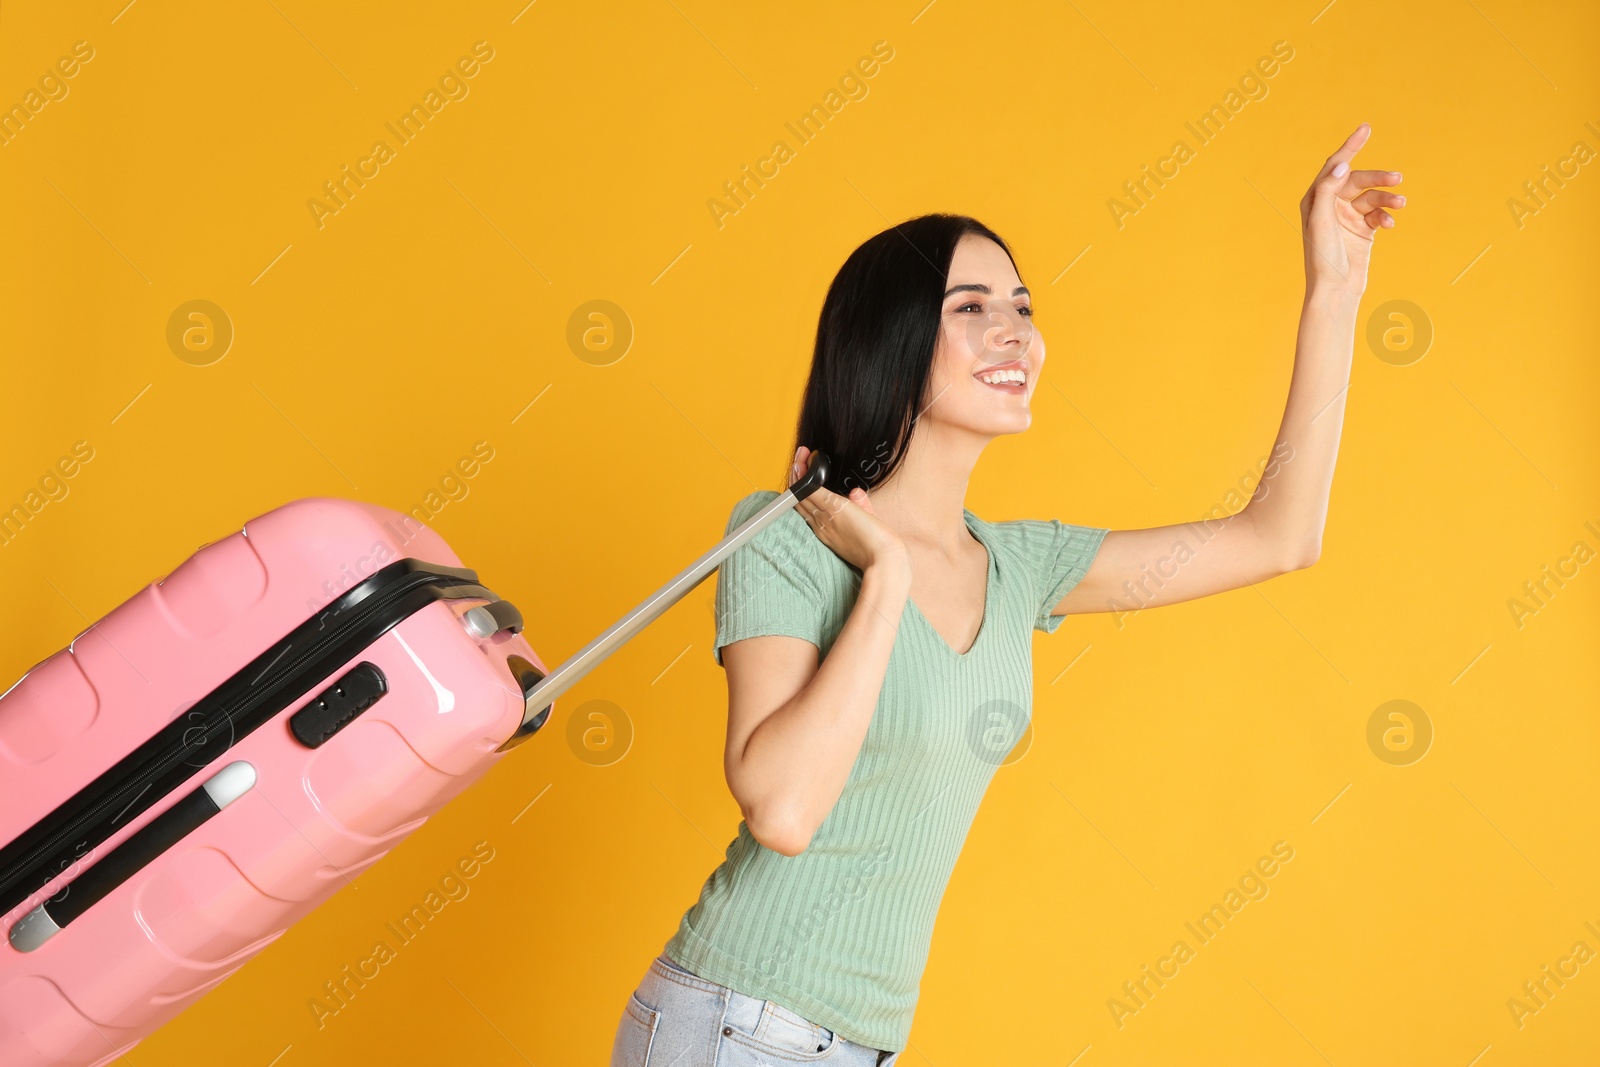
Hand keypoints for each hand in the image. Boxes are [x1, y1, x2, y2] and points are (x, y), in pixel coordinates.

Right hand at [789, 445, 908, 574]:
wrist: (884, 560)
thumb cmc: (878, 549)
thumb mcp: (867, 524)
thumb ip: (861, 506)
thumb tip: (856, 492)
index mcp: (827, 531)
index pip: (807, 508)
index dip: (802, 490)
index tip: (805, 473)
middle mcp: (821, 524)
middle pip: (799, 498)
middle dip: (797, 477)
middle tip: (800, 458)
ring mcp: (825, 516)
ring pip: (801, 492)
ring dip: (798, 472)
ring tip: (801, 455)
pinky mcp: (833, 508)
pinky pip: (810, 490)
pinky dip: (805, 476)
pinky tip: (804, 463)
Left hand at [1298, 123, 1405, 293]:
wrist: (1335, 289)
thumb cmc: (1322, 256)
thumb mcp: (1320, 221)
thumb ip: (1327, 190)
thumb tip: (1341, 165)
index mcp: (1314, 199)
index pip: (1335, 166)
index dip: (1350, 146)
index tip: (1366, 128)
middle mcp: (1330, 205)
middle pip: (1358, 180)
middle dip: (1378, 178)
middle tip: (1397, 179)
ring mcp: (1347, 216)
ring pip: (1372, 196)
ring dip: (1387, 198)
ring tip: (1401, 203)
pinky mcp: (1363, 229)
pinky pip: (1378, 213)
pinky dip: (1386, 215)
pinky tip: (1389, 224)